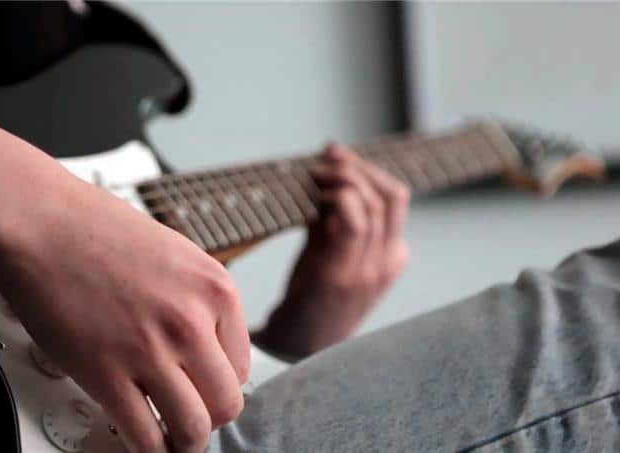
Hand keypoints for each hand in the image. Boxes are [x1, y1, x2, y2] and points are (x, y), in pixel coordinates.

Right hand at [0, 173, 249, 452]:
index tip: (203, 390)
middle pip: (226, 403)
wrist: (38, 220)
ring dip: (182, 444)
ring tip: (169, 441)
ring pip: (192, 429)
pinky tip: (140, 441)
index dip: (219, 385)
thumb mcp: (173, 253)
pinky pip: (143, 436)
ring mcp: (150, 348)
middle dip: (208, 418)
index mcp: (214, 288)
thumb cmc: (93, 228)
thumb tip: (203, 343)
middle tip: (189, 419)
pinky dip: (147, 448)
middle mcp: (191, 319)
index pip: (242, 366)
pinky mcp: (106, 373)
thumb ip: (195, 299)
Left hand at [255, 144, 409, 359]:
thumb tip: (323, 176)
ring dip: (344, 178)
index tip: (335, 153)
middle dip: (357, 166)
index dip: (367, 168)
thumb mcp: (328, 254)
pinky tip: (312, 194)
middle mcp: (386, 263)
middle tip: (325, 157)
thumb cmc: (309, 298)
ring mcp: (367, 272)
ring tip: (315, 172)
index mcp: (390, 258)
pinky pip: (352, 223)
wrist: (295, 348)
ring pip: (374, 204)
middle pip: (391, 195)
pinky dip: (335, 199)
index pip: (396, 198)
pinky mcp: (340, 278)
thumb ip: (331, 220)